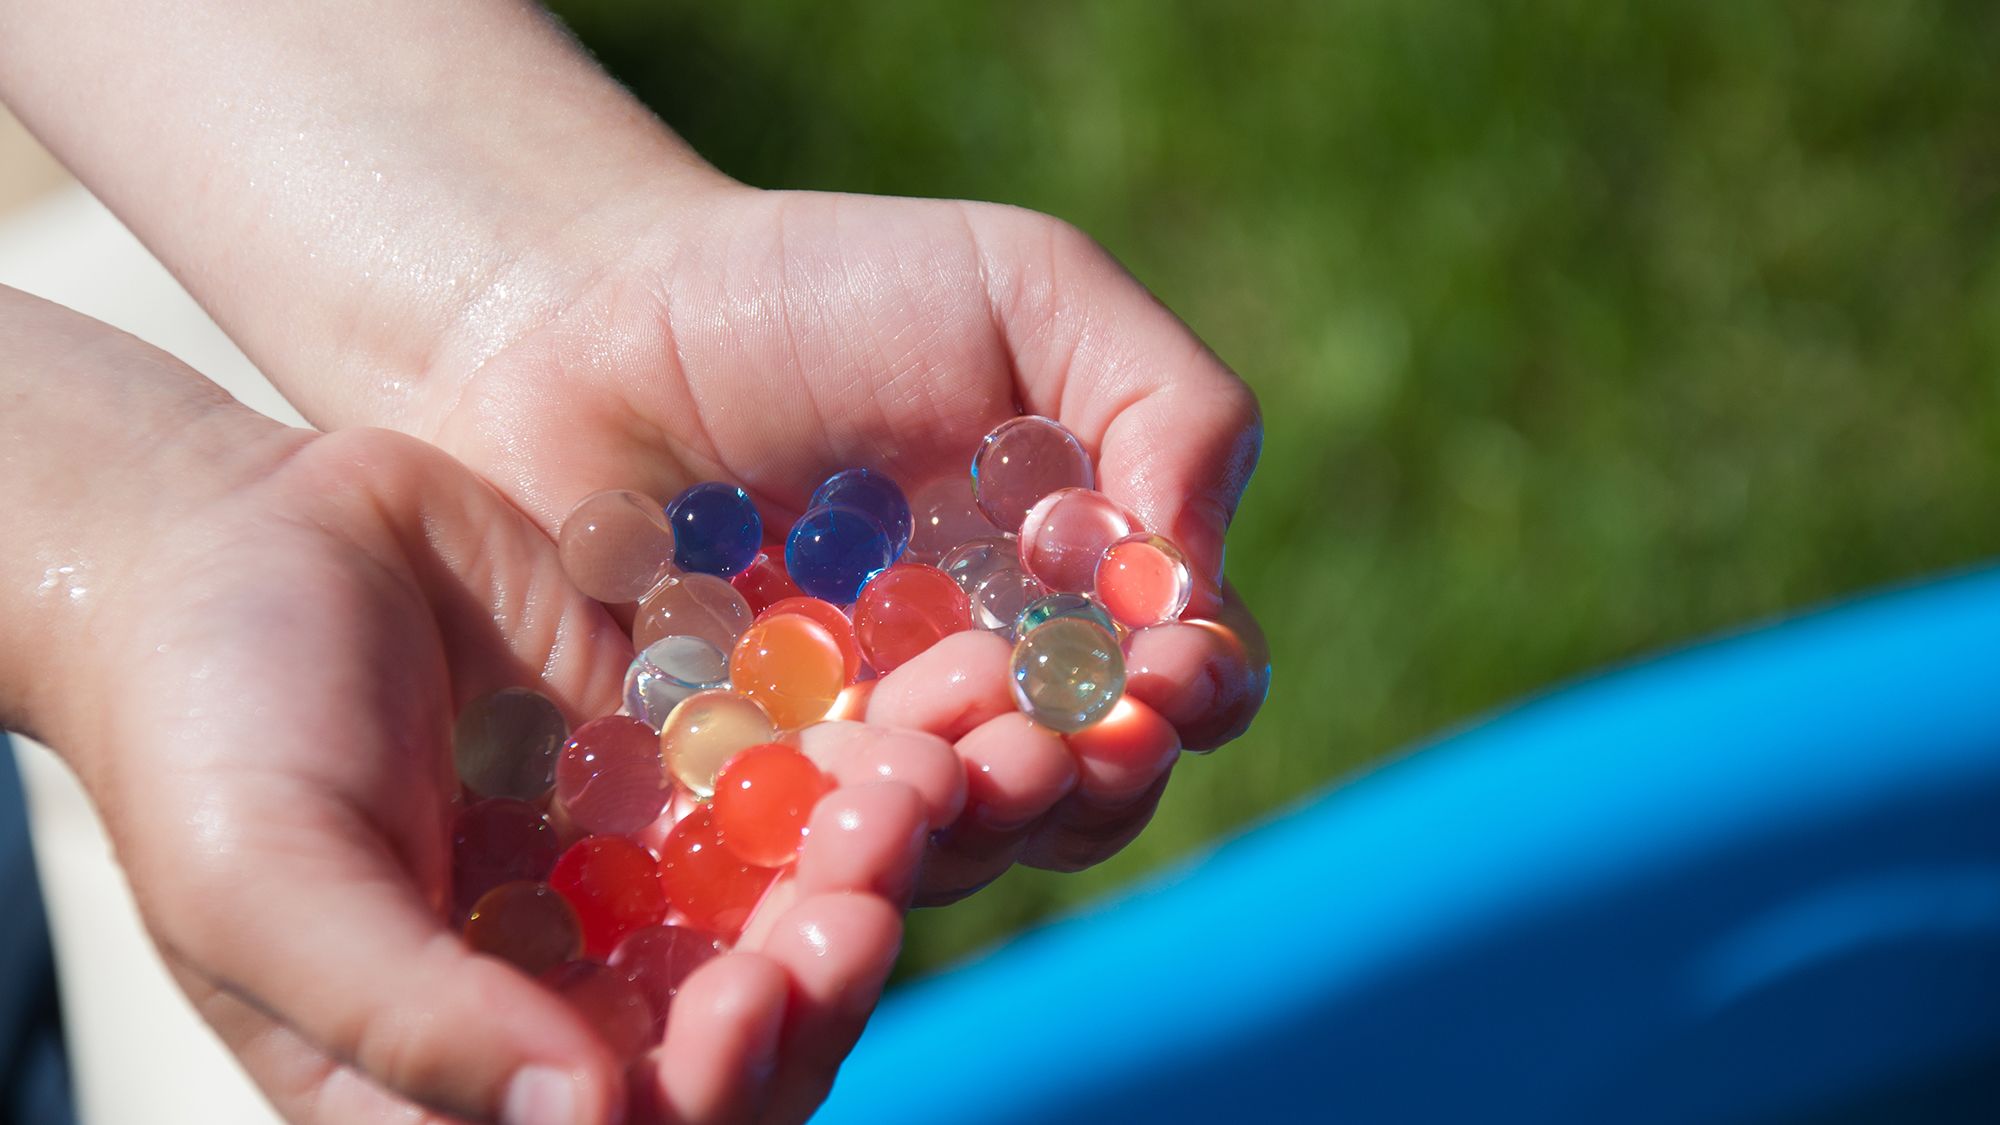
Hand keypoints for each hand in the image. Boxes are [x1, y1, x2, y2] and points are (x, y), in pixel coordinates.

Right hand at [9, 295, 949, 1123]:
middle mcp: (589, 984)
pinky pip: (800, 759)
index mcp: (478, 1068)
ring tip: (928, 770)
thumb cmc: (204, 735)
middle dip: (823, 958)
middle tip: (872, 868)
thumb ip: (416, 1018)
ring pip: (798, 888)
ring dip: (873, 848)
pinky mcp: (691, 749)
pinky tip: (935, 692)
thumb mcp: (272, 889)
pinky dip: (870, 737)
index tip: (757, 994)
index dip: (719, 1081)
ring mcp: (651, 864)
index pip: (641, 1122)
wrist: (226, 534)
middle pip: (752, 1013)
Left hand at [412, 186, 1270, 901]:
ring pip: (959, 846)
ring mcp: (862, 761)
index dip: (1190, 691)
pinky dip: (831, 845)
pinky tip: (819, 790)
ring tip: (932, 758)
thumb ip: (1164, 401)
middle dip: (1087, 778)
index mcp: (1070, 590)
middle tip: (1046, 741)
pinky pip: (804, 866)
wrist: (578, 326)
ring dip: (970, 819)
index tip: (1165, 673)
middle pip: (1085, 792)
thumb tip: (1198, 581)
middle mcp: (984, 694)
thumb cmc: (812, 293)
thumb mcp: (1022, 289)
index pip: (1179, 681)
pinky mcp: (743, 807)